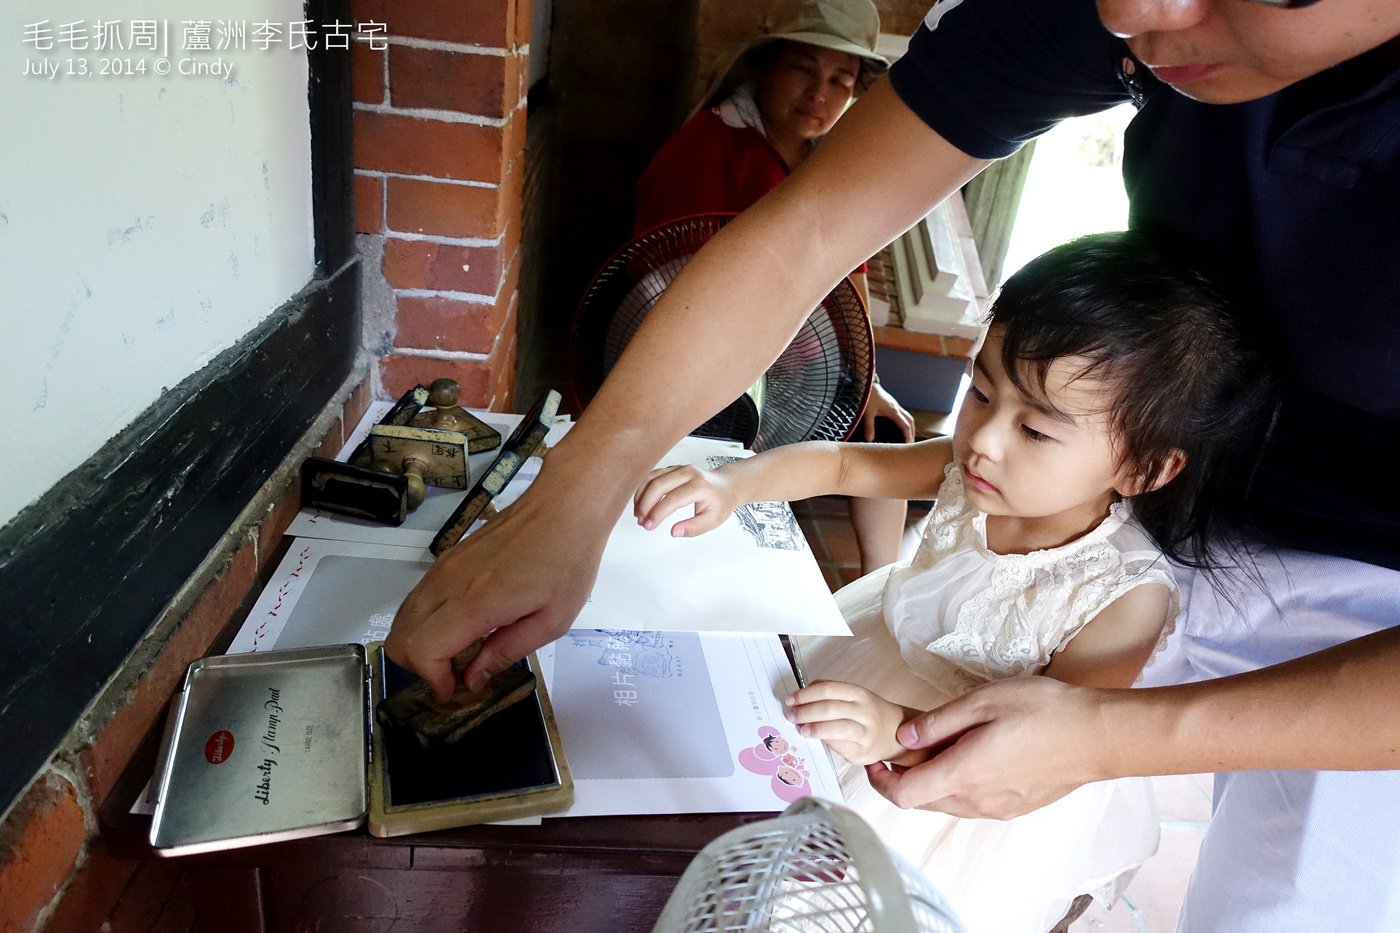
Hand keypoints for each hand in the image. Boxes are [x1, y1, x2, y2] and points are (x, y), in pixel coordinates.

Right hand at [386, 468, 613, 701]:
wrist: (564, 507)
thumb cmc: (567, 562)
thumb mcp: (552, 621)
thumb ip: (506, 652)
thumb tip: (472, 678)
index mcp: (476, 602)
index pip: (421, 649)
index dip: (432, 678)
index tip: (454, 689)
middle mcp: (449, 582)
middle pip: (400, 636)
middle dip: (419, 666)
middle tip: (453, 675)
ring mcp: (444, 567)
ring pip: (404, 617)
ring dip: (421, 643)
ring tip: (459, 654)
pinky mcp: (448, 557)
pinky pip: (419, 598)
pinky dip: (426, 622)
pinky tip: (461, 627)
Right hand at [633, 464, 737, 536]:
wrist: (725, 485)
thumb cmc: (720, 502)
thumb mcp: (713, 520)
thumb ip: (694, 528)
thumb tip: (674, 532)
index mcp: (700, 485)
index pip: (673, 499)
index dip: (658, 513)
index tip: (649, 525)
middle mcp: (688, 473)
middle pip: (659, 485)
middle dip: (646, 505)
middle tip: (641, 521)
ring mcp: (679, 468)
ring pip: (652, 478)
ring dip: (641, 496)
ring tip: (638, 514)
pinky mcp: (672, 468)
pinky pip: (653, 475)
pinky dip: (643, 489)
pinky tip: (641, 502)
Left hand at [785, 680, 909, 765]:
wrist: (895, 734)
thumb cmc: (868, 714)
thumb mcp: (853, 696)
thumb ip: (830, 694)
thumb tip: (801, 698)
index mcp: (858, 693)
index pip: (828, 689)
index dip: (805, 694)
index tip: (791, 699)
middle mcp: (864, 711)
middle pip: (829, 708)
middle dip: (805, 712)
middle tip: (791, 715)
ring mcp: (866, 733)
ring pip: (836, 728)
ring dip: (814, 728)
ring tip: (802, 729)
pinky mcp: (862, 752)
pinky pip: (839, 746)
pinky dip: (824, 741)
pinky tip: (815, 739)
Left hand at [862, 382, 915, 441]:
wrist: (868, 385)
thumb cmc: (868, 398)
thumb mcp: (867, 413)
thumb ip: (869, 426)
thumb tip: (869, 439)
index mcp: (893, 411)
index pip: (905, 425)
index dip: (908, 435)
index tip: (908, 444)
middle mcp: (897, 408)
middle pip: (910, 421)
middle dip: (912, 432)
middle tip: (911, 443)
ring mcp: (896, 406)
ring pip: (908, 417)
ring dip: (911, 427)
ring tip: (909, 436)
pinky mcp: (893, 404)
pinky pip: (904, 414)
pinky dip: (906, 422)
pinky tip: (902, 426)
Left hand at [864, 677, 1111, 818]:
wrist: (1099, 736)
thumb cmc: (1044, 711)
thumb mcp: (982, 701)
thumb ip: (937, 722)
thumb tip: (903, 738)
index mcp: (964, 774)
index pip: (904, 795)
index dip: (880, 781)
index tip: (874, 760)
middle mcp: (977, 801)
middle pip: (922, 802)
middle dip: (904, 778)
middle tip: (902, 747)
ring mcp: (998, 809)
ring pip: (947, 804)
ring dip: (932, 782)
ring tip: (937, 746)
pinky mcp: (1015, 808)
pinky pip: (972, 803)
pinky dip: (957, 785)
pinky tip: (969, 755)